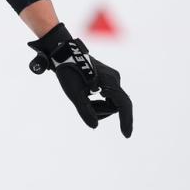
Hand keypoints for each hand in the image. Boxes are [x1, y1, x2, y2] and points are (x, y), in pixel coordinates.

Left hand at [28, 23, 132, 137]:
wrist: (63, 53)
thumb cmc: (68, 72)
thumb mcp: (73, 93)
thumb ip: (84, 110)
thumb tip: (94, 126)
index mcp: (109, 82)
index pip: (123, 105)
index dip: (125, 121)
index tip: (126, 135)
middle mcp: (114, 78)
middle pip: (115, 105)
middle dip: (100, 110)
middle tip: (82, 102)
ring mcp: (112, 77)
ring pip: (111, 101)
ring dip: (98, 105)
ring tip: (82, 95)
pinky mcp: (107, 77)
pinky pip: (108, 95)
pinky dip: (98, 99)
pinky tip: (87, 93)